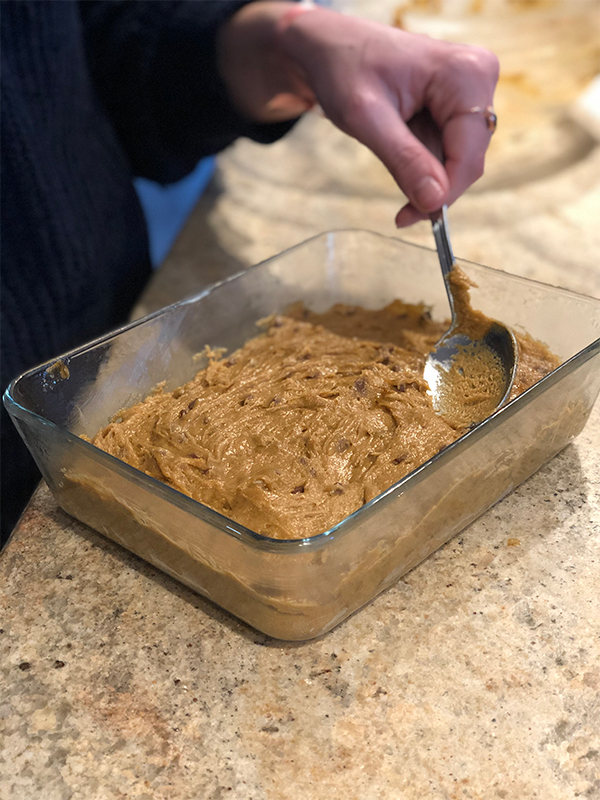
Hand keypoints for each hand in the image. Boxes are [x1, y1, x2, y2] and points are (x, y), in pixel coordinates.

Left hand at [219, 3, 498, 226]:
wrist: (330, 47)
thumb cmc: (344, 67)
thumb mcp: (367, 118)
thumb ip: (404, 160)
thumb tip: (435, 201)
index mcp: (465, 73)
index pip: (470, 152)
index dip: (445, 191)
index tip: (412, 217)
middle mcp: (477, 79)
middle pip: (469, 158)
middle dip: (435, 190)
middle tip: (402, 216)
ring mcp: (470, 92)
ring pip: (459, 160)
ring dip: (428, 182)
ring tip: (397, 190)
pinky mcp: (457, 106)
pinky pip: (449, 151)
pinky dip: (425, 170)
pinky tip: (401, 167)